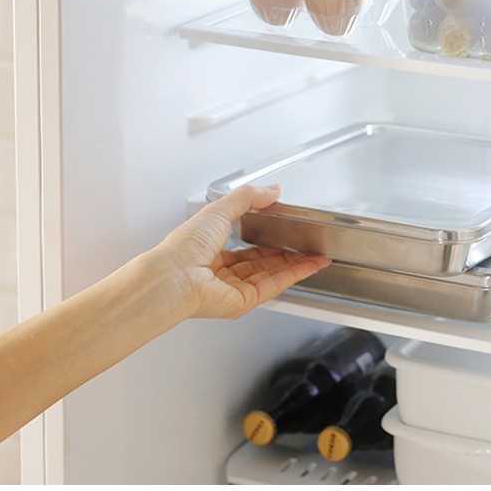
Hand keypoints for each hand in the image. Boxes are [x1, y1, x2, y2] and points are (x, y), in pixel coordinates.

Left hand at [152, 184, 330, 319]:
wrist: (175, 276)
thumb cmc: (184, 247)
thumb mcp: (219, 209)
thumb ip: (247, 197)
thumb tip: (272, 190)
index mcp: (210, 252)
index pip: (245, 248)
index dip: (268, 240)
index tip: (286, 232)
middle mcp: (222, 274)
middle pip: (262, 264)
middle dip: (287, 255)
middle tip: (308, 246)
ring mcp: (233, 289)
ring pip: (272, 275)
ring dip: (296, 265)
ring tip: (316, 255)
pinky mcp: (244, 301)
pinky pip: (274, 285)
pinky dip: (294, 274)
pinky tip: (308, 265)